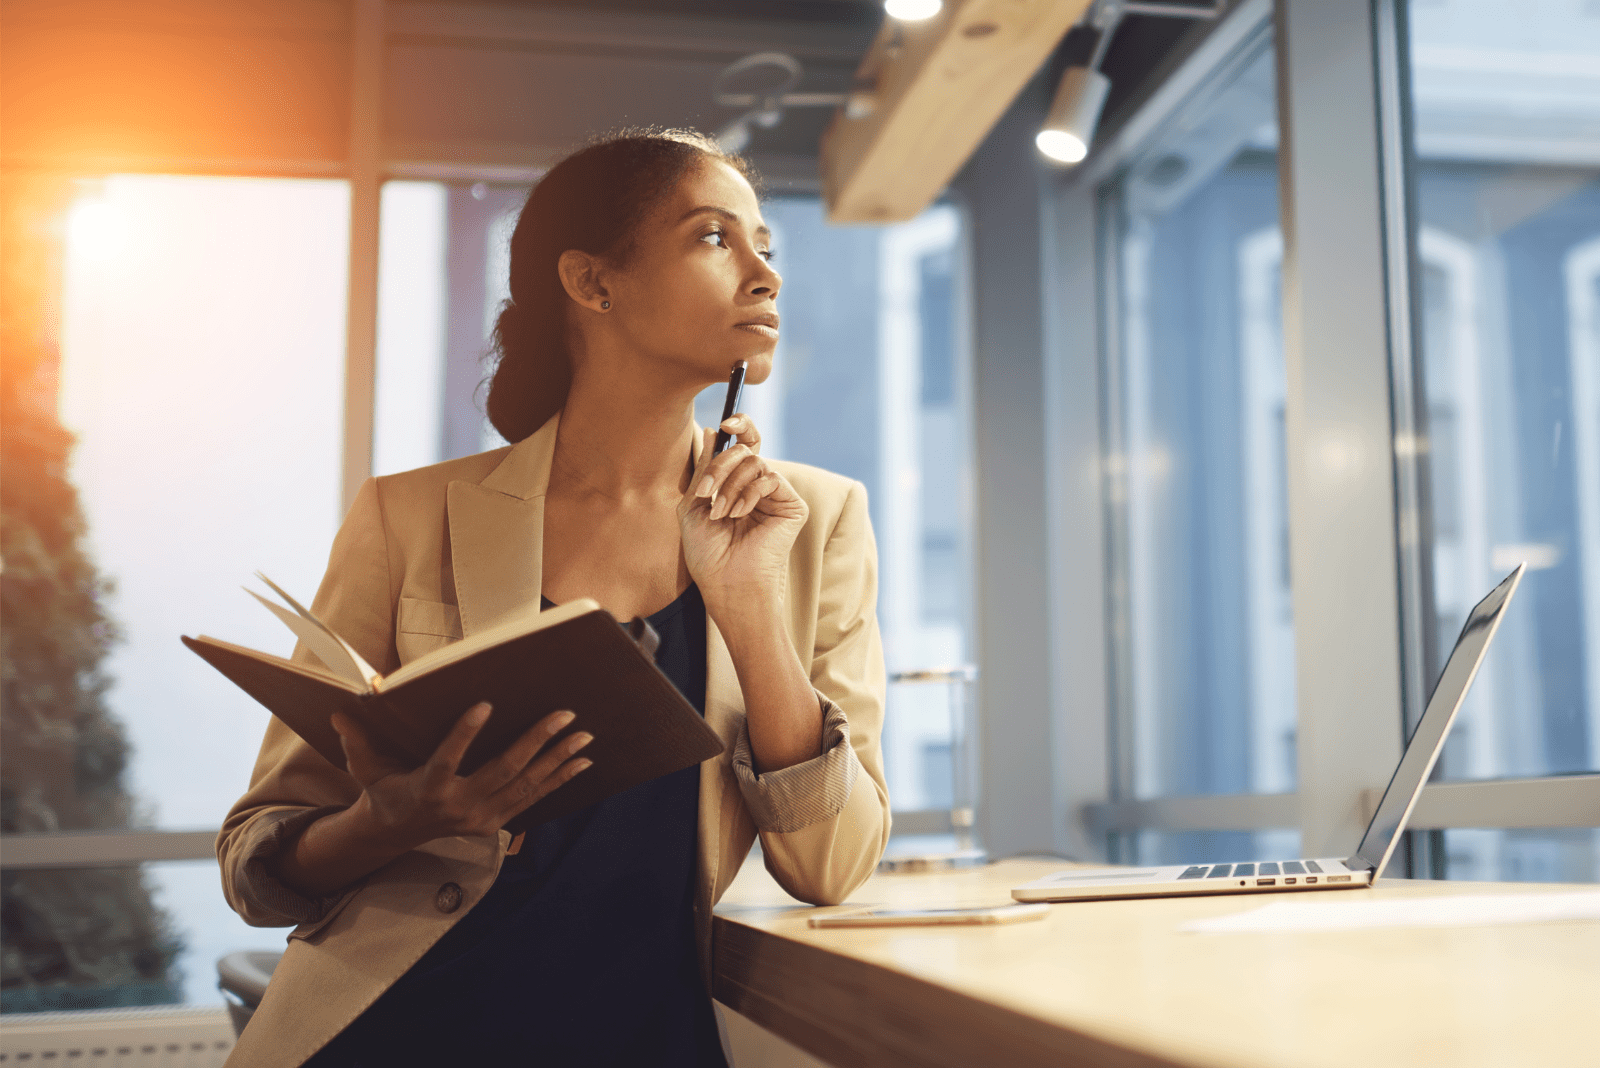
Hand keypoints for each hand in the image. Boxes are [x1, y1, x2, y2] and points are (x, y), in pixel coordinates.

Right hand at [332, 703, 591, 849]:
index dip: (464, 734)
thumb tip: (340, 710)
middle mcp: (458, 806)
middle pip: (503, 772)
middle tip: (564, 714)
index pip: (447, 760)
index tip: (484, 704)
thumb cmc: (383, 790)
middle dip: (536, 742)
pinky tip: (582, 762)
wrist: (395, 834)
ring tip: (584, 736)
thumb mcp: (364, 768)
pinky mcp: (495, 823)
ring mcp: (480, 817)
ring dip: (558, 760)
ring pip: (526, 786)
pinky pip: (533, 800)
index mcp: (427, 789)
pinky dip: (559, 781)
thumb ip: (356, 741)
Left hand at [678, 415, 807, 621]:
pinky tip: (740, 515)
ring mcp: (776, 496)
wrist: (726, 582)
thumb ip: (704, 468)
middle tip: (707, 492)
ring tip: (722, 513)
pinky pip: (770, 478)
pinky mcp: (792, 506)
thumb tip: (712, 430)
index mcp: (736, 484)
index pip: (743, 444)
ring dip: (730, 485)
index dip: (740, 425)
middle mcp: (758, 487)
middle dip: (720, 466)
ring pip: (754, 462)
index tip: (725, 423)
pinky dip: (749, 493)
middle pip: (744, 449)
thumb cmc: (707, 553)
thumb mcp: (694, 505)